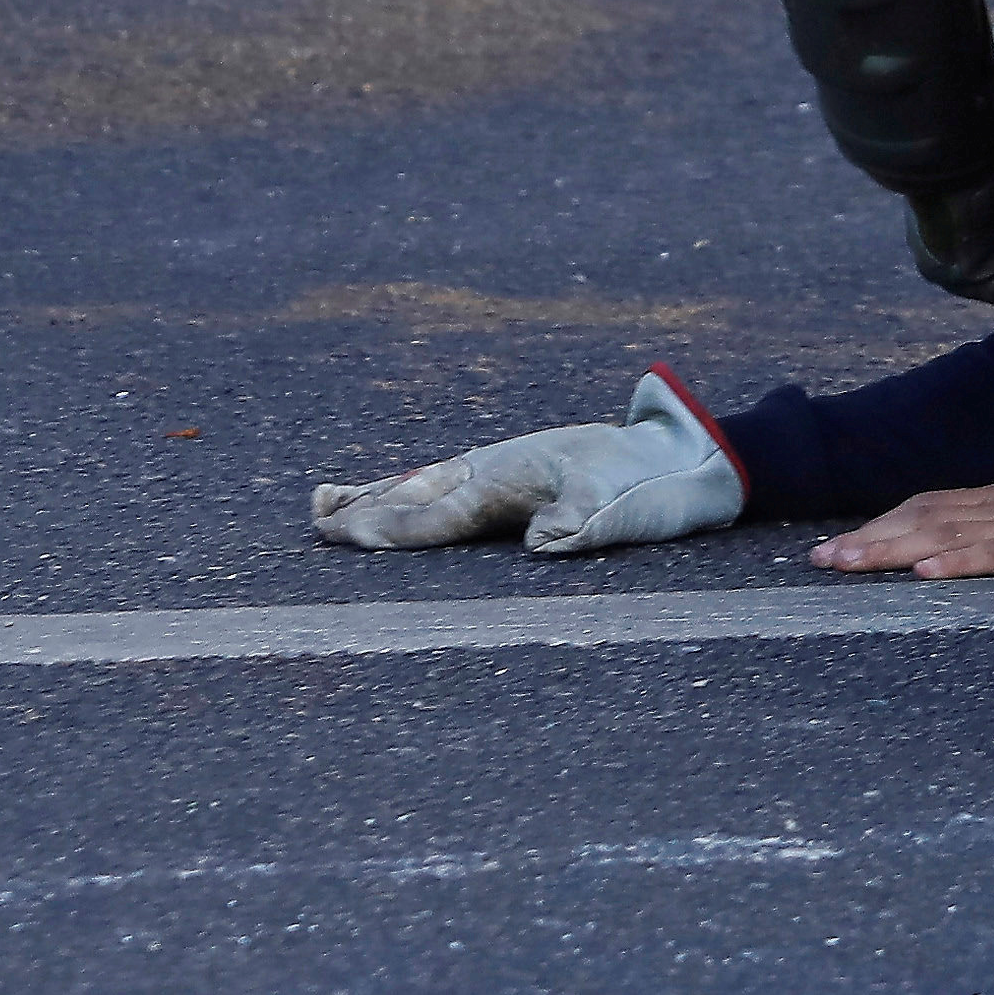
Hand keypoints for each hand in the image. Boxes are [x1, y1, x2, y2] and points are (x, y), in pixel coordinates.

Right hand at [314, 367, 743, 555]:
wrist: (681, 450)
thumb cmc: (651, 485)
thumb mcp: (622, 506)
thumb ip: (579, 521)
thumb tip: (539, 544)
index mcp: (509, 483)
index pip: (435, 516)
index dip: (386, 530)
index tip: (339, 536)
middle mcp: (495, 472)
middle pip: (415, 496)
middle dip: (364, 510)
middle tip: (312, 521)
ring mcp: (500, 468)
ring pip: (424, 485)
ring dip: (376, 496)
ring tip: (324, 502)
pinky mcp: (511, 471)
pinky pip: (447, 483)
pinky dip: (410, 489)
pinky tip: (391, 492)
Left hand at [810, 466, 993, 579]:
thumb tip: (988, 551)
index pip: (934, 506)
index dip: (885, 523)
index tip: (841, 544)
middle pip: (926, 515)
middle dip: (869, 537)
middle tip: (819, 559)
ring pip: (947, 531)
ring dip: (891, 546)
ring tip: (846, 562)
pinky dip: (958, 558)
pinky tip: (926, 570)